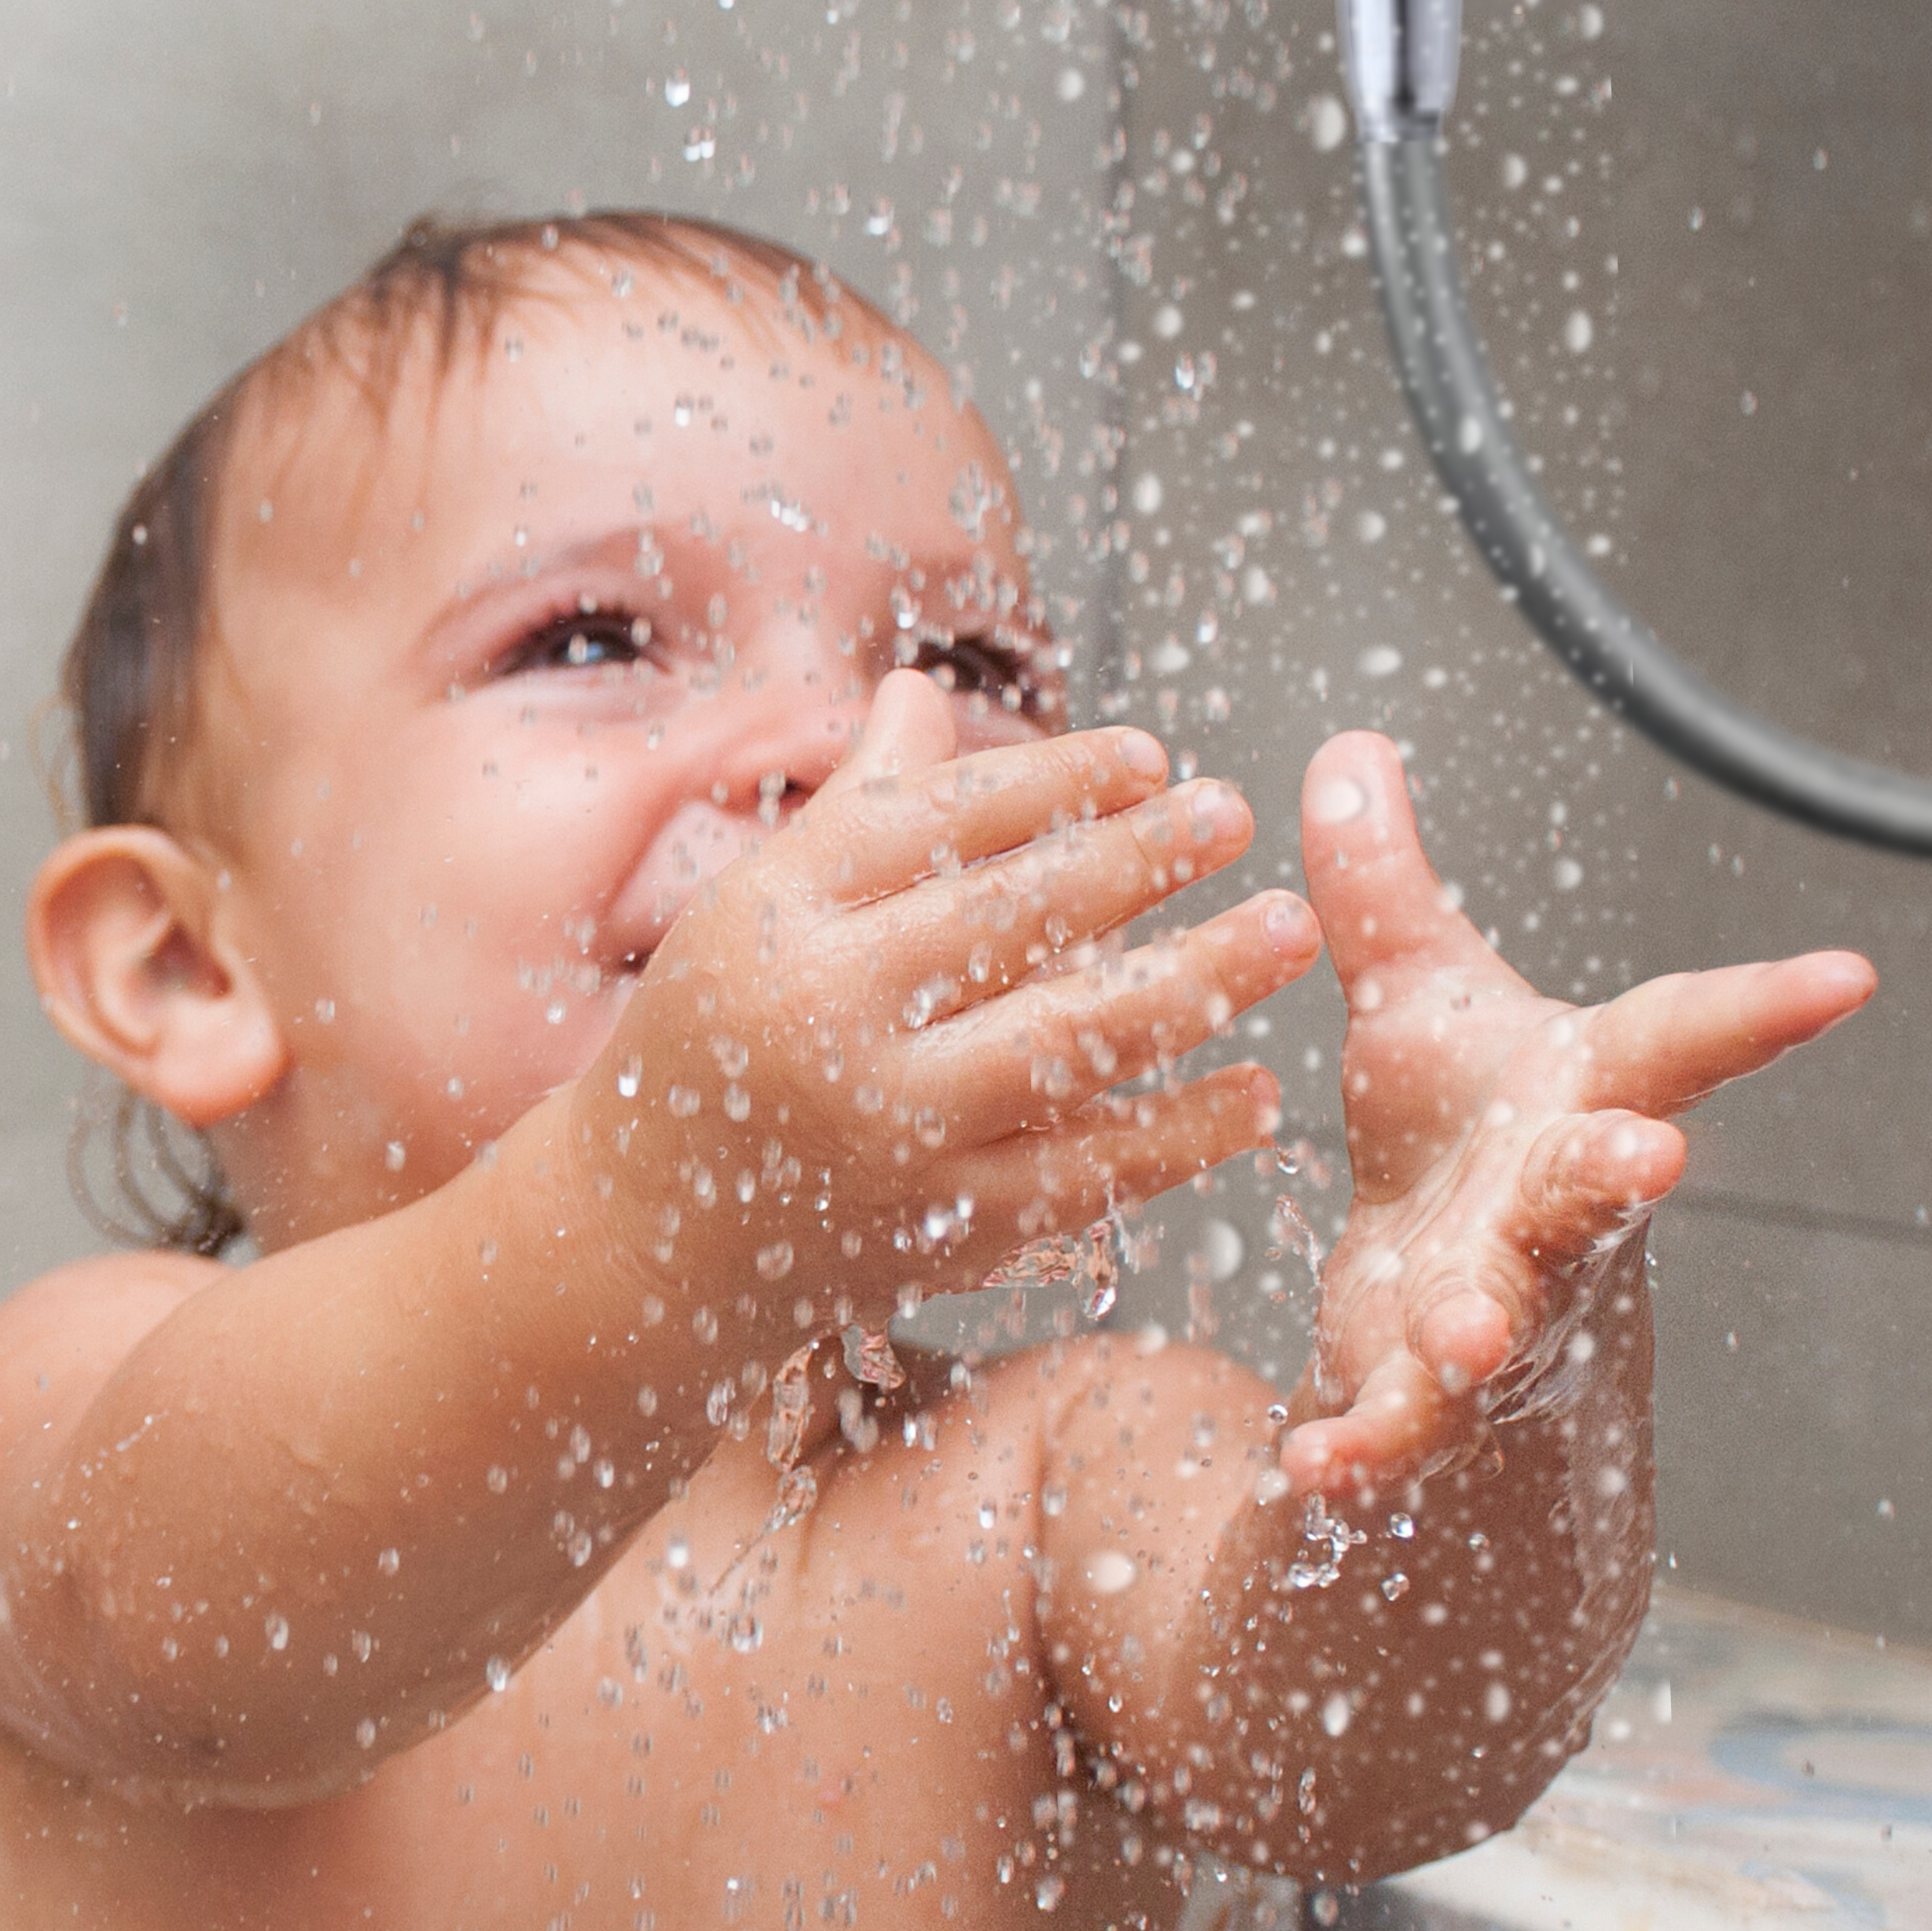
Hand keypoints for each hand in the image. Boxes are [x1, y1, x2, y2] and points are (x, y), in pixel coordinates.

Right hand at [583, 675, 1321, 1327]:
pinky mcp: (936, 1228)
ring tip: (1290, 929)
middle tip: (1236, 812)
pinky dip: (1179, 1137)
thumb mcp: (757, 910)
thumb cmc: (718, 1039)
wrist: (641, 1240)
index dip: (1058, 781)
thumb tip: (924, 690)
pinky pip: (1082, 1174)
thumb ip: (858, 809)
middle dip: (1141, 858)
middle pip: (1015, 917)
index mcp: (781, 913)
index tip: (1154, 756)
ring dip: (1194, 981)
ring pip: (1066, 1041)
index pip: (940, 823)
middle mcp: (831, 1015)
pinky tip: (1259, 1094)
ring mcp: (888, 1129)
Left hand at [1278, 732, 1872, 1494]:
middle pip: (1601, 1186)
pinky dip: (1362, 1451)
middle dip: (1618, 1171)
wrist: (1446, 1322)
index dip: (1769, 1006)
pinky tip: (1316, 1468)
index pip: (1687, 1037)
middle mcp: (1559, 1207)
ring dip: (1487, 1327)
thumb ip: (1381, 887)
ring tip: (1462, 1333)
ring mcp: (1504, 1309)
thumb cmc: (1456, 1142)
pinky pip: (1398, 1432)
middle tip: (1649, 1152)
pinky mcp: (1422, 1398)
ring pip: (1513, 1319)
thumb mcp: (1418, 1003)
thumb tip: (1347, 746)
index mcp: (1581, 1094)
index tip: (1849, 975)